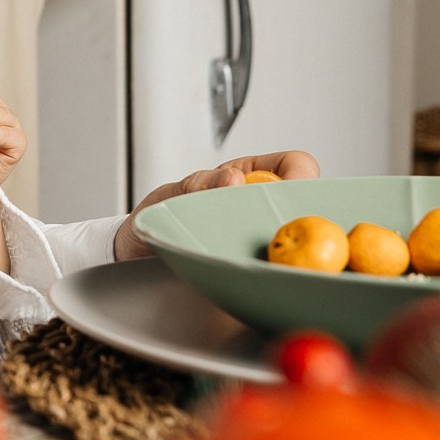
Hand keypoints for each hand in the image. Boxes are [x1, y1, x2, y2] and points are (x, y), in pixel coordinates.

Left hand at [114, 150, 320, 260]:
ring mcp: (260, 234)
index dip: (301, 176)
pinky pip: (273, 265)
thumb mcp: (171, 196)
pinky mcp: (253, 263)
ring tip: (264, 257)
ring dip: (286, 248)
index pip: (295, 165)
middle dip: (301, 217)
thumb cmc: (157, 217)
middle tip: (280, 232)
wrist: (134, 254)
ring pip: (295, 238)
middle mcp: (260, 203)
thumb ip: (198, 185)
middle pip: (306, 204)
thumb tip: (234, 179)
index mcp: (248, 174)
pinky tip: (258, 274)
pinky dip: (270, 270)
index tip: (289, 194)